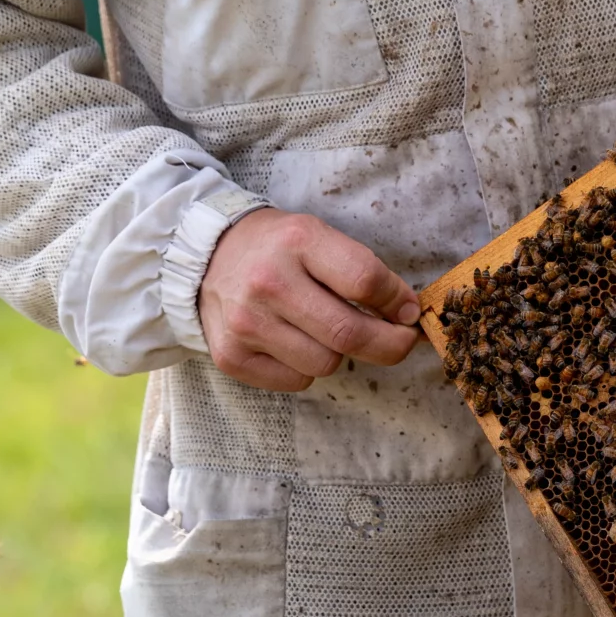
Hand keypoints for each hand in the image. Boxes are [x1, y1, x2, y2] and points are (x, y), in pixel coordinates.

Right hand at [198, 209, 421, 392]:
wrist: (207, 256)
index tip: (408, 312)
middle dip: (389, 345)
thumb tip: (406, 314)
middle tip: (400, 341)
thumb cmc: (277, 248)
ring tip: (323, 329)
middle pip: (348, 333)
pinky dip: (306, 366)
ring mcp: (246, 323)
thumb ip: (363, 271)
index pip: (365, 280)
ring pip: (325, 364)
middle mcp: (268, 282)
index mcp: (297, 241)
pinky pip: (296, 380)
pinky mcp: (231, 356)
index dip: (398, 302)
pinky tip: (293, 341)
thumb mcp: (318, 236)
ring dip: (337, 352)